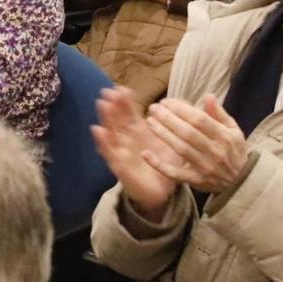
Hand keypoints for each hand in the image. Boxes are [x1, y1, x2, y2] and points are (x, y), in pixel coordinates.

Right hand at [92, 86, 175, 219]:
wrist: (162, 192)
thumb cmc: (165, 164)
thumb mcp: (173, 141)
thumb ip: (176, 123)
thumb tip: (184, 102)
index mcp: (139, 133)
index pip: (131, 114)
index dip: (126, 102)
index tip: (122, 88)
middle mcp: (127, 140)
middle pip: (118, 120)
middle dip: (114, 105)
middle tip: (109, 91)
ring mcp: (122, 152)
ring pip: (111, 133)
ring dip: (106, 119)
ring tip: (103, 104)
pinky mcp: (120, 167)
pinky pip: (110, 154)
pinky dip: (104, 143)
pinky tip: (99, 131)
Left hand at [145, 95, 251, 193]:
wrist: (241, 183)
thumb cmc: (234, 152)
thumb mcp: (234, 131)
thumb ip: (219, 114)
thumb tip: (208, 96)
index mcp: (224, 137)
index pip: (200, 120)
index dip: (182, 109)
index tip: (167, 101)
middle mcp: (215, 152)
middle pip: (188, 133)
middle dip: (168, 118)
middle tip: (154, 107)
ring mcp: (205, 168)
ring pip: (181, 149)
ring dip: (163, 134)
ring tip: (150, 121)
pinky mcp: (196, 181)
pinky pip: (175, 174)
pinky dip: (160, 165)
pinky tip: (146, 154)